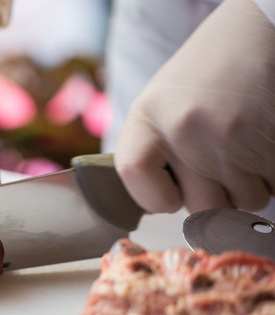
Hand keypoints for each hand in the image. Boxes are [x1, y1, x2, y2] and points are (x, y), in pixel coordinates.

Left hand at [114, 0, 274, 213]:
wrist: (264, 29)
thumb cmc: (213, 69)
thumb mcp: (164, 101)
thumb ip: (156, 148)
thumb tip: (161, 203)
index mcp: (147, 116)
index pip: (133, 176)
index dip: (156, 197)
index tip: (172, 192)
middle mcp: (182, 129)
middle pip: (200, 207)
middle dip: (217, 196)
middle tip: (222, 163)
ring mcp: (228, 137)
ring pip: (244, 201)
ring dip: (251, 184)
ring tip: (246, 143)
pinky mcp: (272, 143)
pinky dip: (274, 174)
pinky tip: (266, 140)